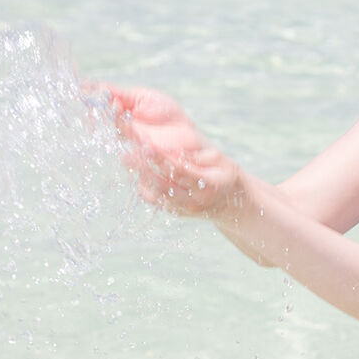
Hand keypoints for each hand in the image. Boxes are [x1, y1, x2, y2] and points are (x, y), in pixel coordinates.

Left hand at [103, 85, 245, 218]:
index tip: (147, 145)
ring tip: (127, 157)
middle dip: (144, 167)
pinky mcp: (175, 212)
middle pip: (164, 185)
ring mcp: (184, 209)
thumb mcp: (220, 159)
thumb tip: (174, 151)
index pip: (182, 171)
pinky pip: (154, 201)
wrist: (231, 202)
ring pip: (156, 194)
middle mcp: (196, 201)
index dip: (163, 159)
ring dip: (140, 175)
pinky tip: (136, 171)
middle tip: (127, 151)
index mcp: (209, 185)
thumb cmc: (224, 174)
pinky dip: (143, 186)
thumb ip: (198, 155)